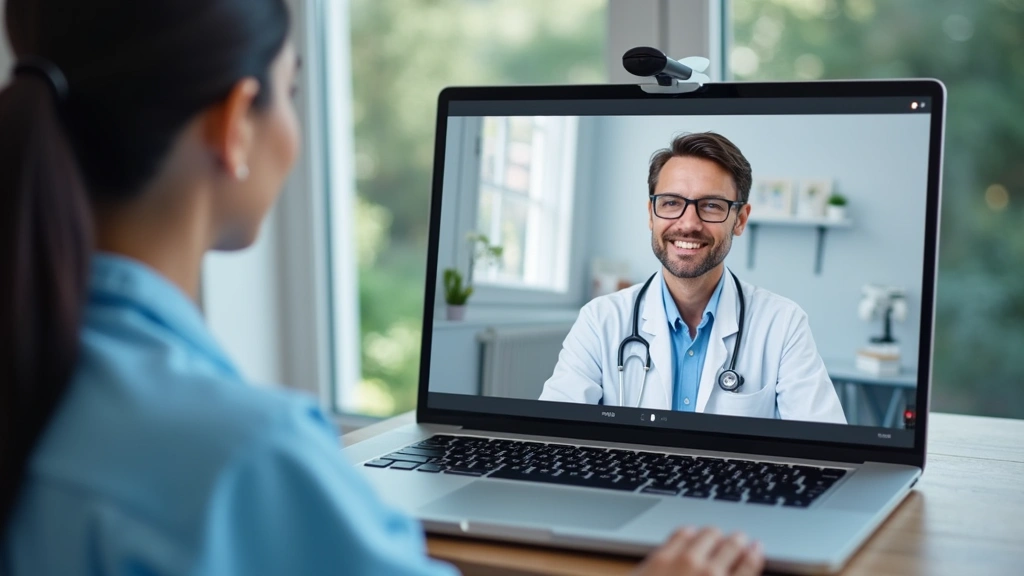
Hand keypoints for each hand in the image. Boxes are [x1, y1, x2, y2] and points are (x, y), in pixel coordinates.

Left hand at [631, 527, 763, 575]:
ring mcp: (684, 561)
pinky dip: (690, 532)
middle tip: (738, 539)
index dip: (755, 554)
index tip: (756, 547)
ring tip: (715, 535)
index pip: (750, 564)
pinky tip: (690, 535)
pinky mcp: (661, 556)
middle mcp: (709, 573)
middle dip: (738, 541)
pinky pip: (682, 532)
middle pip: (732, 544)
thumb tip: (735, 572)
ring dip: (715, 534)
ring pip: (709, 533)